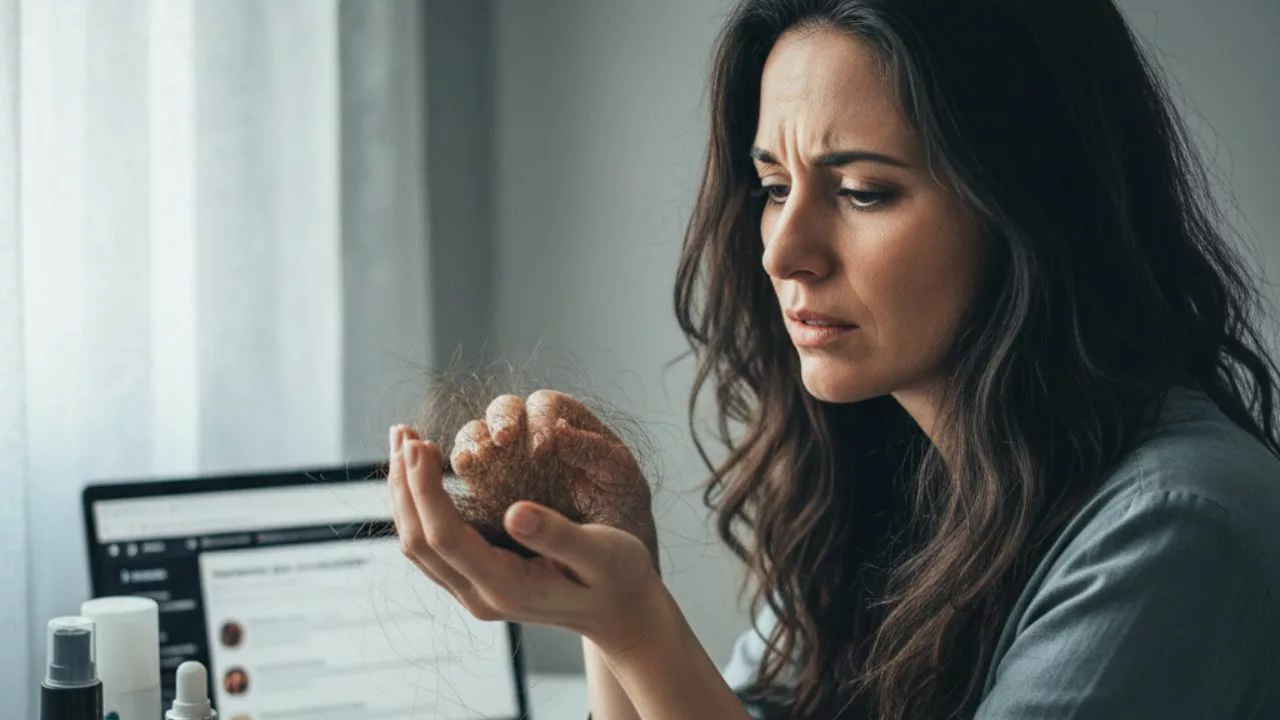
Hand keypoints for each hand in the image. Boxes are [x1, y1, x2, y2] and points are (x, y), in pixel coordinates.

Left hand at [388, 423, 663, 654]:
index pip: (445, 536)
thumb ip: (559, 536)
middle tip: (403, 432)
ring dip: (404, 492)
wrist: (620, 612)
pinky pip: (430, 543)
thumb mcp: (602, 553)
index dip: (426, 489)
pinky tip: (421, 473)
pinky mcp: (475, 581)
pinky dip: (418, 504)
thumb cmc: (618, 576)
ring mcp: (473, 592)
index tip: (421, 443)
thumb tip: (515, 512)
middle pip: (418, 540)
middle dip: (404, 483)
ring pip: (417, 543)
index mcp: (507, 586)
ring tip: (404, 442)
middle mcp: (480, 595)